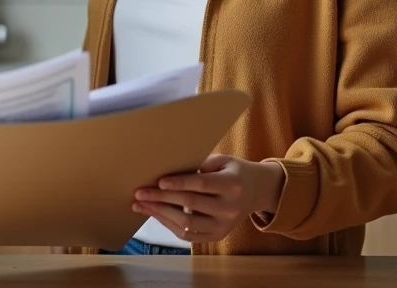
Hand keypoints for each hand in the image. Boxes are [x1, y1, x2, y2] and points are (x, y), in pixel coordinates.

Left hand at [132, 154, 284, 243]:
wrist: (256, 191)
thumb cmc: (233, 171)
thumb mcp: (222, 160)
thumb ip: (199, 165)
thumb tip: (167, 168)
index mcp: (232, 185)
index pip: (201, 185)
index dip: (179, 183)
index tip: (158, 181)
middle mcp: (229, 208)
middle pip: (190, 205)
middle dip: (161, 199)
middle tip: (140, 193)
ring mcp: (224, 226)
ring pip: (187, 224)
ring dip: (160, 214)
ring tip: (140, 205)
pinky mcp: (217, 236)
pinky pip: (189, 235)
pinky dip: (169, 225)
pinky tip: (155, 214)